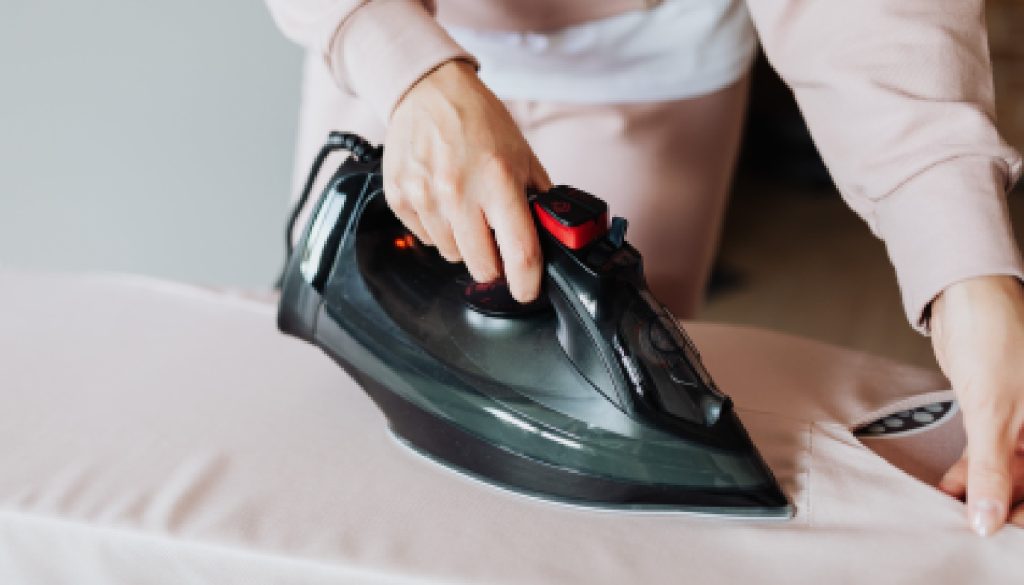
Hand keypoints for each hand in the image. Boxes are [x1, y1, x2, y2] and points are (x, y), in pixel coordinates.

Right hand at [383, 60, 551, 301]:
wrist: (428, 91)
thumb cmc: (478, 120)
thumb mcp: (523, 155)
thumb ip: (538, 199)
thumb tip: (551, 237)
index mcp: (499, 180)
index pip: (519, 252)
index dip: (527, 283)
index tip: (528, 291)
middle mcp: (459, 191)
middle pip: (482, 266)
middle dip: (494, 264)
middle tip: (496, 242)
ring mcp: (425, 196)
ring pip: (452, 255)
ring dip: (464, 243)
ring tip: (466, 209)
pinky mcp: (400, 197)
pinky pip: (426, 238)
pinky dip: (438, 229)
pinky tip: (443, 200)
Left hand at [932, 275, 1023, 535]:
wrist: (965, 297)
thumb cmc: (993, 338)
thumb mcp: (993, 414)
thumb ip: (992, 472)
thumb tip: (988, 521)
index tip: (1001, 532)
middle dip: (1006, 502)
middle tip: (977, 525)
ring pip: (1014, 466)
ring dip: (987, 488)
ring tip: (958, 510)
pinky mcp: (1003, 410)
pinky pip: (994, 449)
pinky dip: (976, 467)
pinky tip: (953, 486)